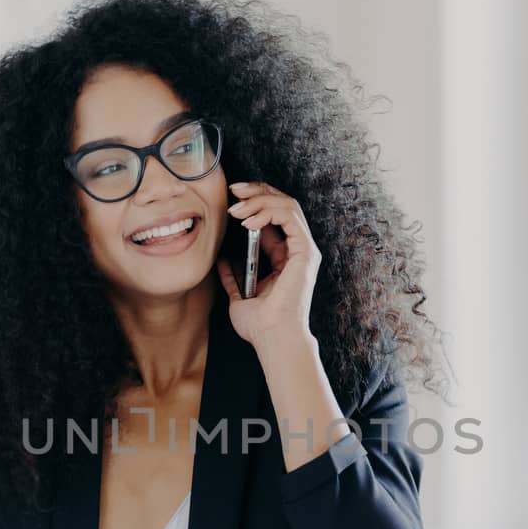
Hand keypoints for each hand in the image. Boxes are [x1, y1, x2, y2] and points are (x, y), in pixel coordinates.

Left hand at [218, 180, 320, 350]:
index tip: (230, 201)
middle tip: (234, 190)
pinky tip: (248, 219)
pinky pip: (289, 216)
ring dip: (259, 199)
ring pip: (287, 205)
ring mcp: (304, 250)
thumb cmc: (260, 325)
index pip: (274, 217)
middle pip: (283, 204)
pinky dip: (268, 211)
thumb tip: (222, 262)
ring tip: (236, 206)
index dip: (254, 203)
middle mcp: (298, 250)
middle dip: (257, 191)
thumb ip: (233, 278)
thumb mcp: (238, 297)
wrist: (272, 338)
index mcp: (285, 258)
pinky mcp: (305, 251)